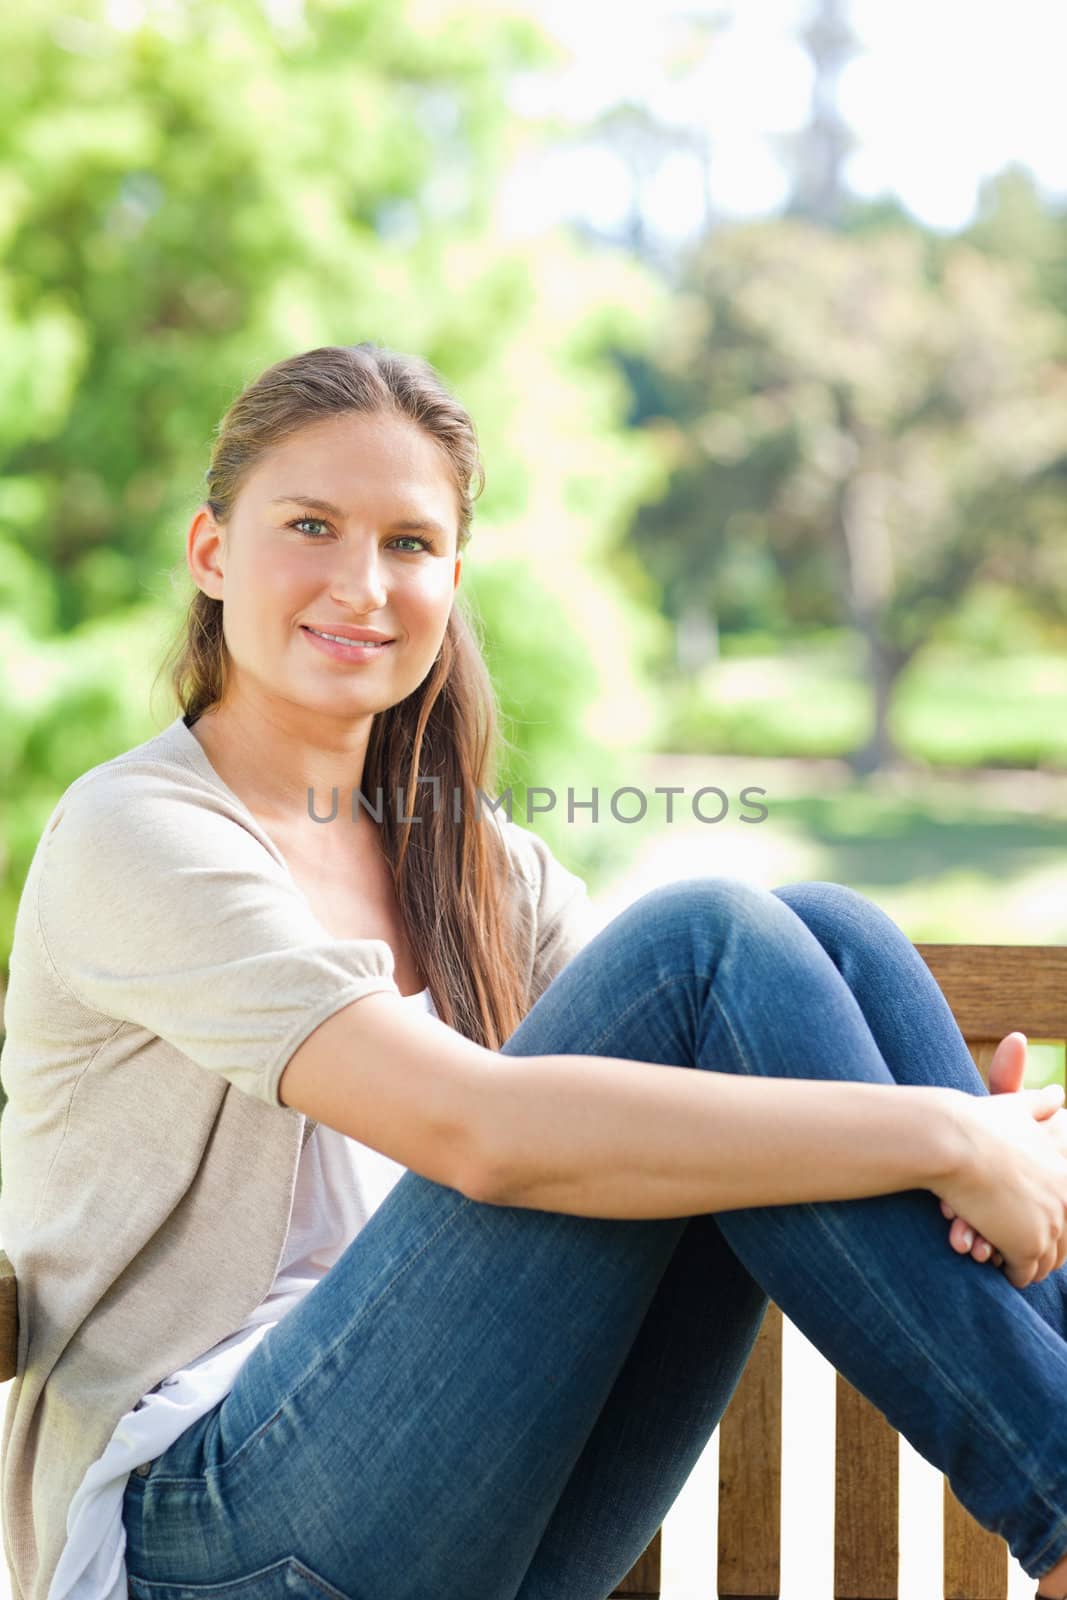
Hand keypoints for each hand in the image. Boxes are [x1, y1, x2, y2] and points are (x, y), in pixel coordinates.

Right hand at [933, 1078, 1066, 1288]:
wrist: (951, 1140)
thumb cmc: (977, 1121)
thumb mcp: (1016, 1107)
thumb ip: (1039, 1104)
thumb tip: (1057, 1091)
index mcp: (1066, 1175)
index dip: (1048, 1223)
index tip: (1027, 1227)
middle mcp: (1066, 1203)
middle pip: (1063, 1244)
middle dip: (1039, 1250)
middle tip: (1016, 1252)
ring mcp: (1049, 1227)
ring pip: (1044, 1263)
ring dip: (1023, 1264)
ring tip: (1000, 1259)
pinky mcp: (1026, 1246)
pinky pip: (1022, 1274)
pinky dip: (1008, 1273)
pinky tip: (990, 1261)